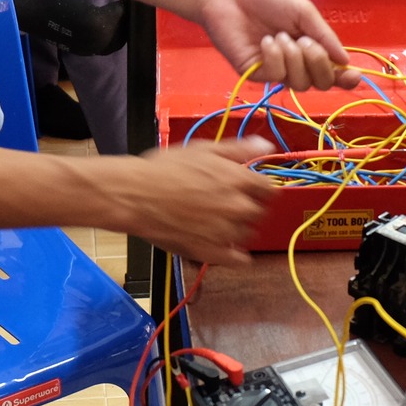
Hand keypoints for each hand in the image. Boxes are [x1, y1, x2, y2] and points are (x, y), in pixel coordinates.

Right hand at [111, 141, 278, 263]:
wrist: (135, 196)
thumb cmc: (164, 170)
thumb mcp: (203, 149)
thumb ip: (238, 149)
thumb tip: (265, 145)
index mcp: (239, 180)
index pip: (269, 190)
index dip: (259, 189)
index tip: (250, 191)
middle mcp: (238, 207)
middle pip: (260, 213)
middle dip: (249, 208)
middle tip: (227, 204)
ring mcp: (226, 232)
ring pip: (249, 235)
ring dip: (239, 229)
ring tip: (217, 222)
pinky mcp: (212, 252)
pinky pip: (239, 260)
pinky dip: (236, 255)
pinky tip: (225, 247)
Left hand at [192, 0, 360, 90]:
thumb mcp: (303, 12)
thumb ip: (326, 36)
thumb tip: (345, 60)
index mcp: (310, 46)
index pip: (332, 70)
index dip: (345, 78)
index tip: (353, 75)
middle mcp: (295, 62)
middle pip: (320, 83)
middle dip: (318, 63)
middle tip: (305, 41)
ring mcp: (275, 70)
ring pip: (299, 83)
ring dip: (294, 58)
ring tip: (280, 35)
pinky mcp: (255, 74)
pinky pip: (276, 76)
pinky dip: (274, 57)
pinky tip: (266, 41)